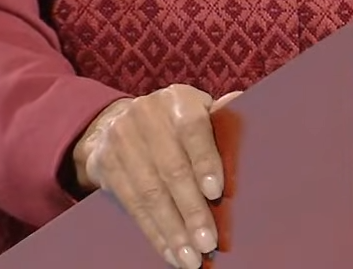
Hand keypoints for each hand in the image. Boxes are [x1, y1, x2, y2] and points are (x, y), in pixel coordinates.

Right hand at [72, 86, 239, 268]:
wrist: (116, 122)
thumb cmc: (175, 122)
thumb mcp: (197, 110)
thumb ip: (221, 117)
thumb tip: (246, 107)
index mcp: (177, 100)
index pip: (192, 130)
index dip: (205, 160)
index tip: (216, 192)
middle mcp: (146, 116)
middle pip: (171, 169)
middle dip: (191, 210)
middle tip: (208, 242)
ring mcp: (122, 141)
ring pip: (150, 193)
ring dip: (173, 230)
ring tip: (192, 258)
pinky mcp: (106, 166)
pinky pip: (132, 206)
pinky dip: (154, 233)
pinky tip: (172, 253)